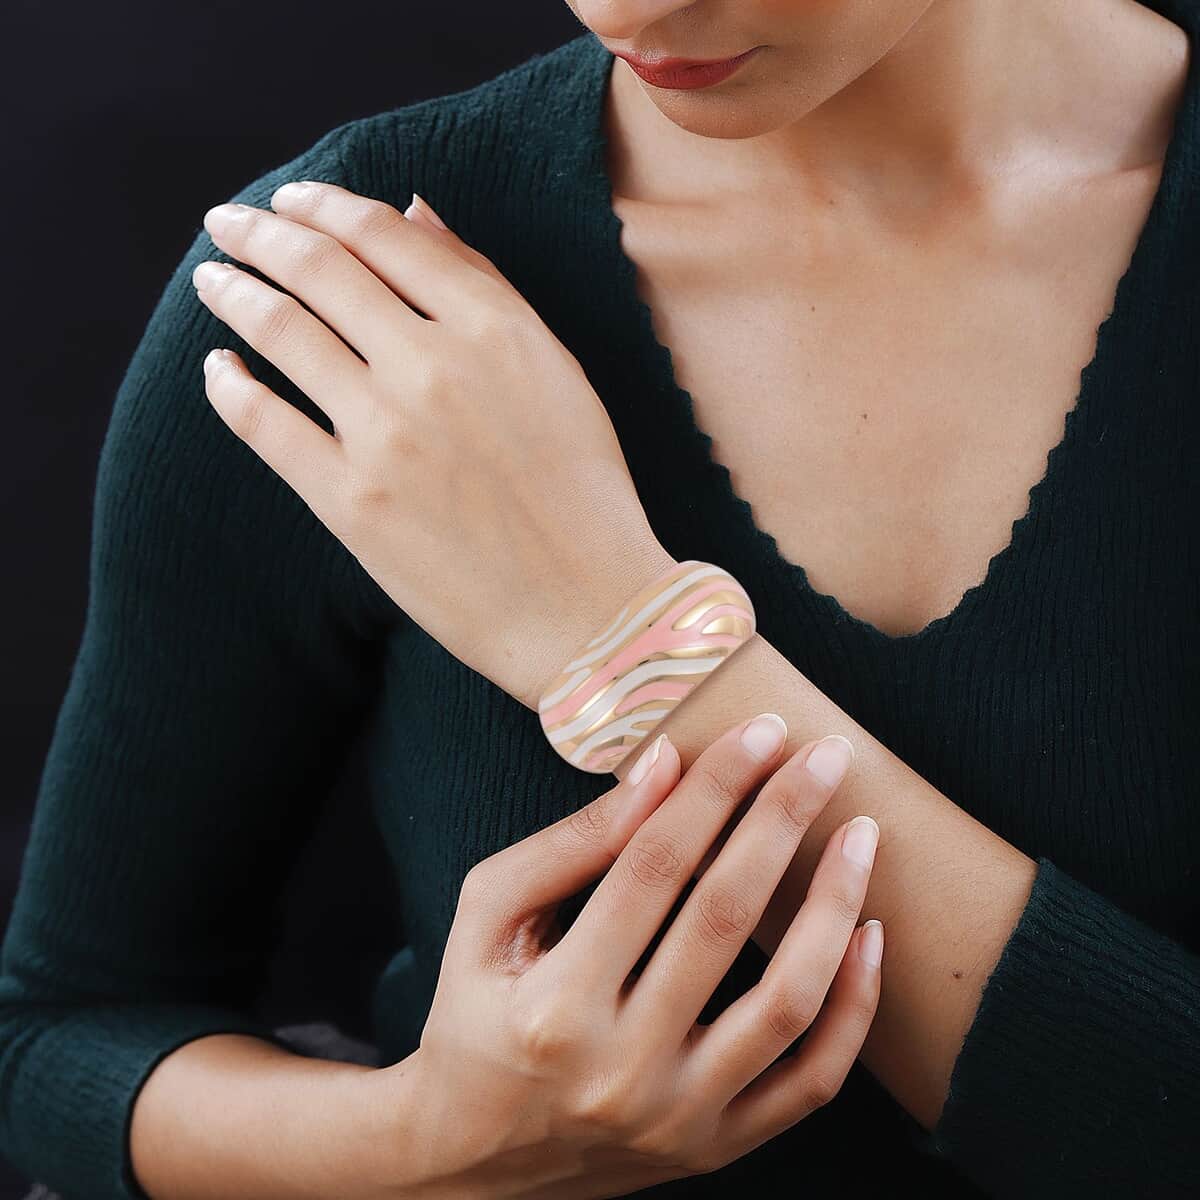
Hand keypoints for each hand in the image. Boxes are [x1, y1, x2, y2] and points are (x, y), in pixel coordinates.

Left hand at [193, 182, 675, 708]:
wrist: (585, 608)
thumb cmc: (585, 490)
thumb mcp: (556, 370)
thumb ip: (486, 286)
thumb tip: (414, 211)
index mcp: (494, 327)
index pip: (382, 235)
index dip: (322, 204)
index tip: (289, 200)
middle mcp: (433, 366)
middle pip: (319, 269)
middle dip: (258, 232)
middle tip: (226, 224)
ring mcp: (386, 434)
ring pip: (281, 332)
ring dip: (233, 293)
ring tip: (212, 280)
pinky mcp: (352, 501)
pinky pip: (264, 424)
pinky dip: (228, 385)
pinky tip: (219, 368)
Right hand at [376, 713, 882, 1197]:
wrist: (472, 1160)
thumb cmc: (476, 1014)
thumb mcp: (488, 916)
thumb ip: (572, 843)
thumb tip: (663, 766)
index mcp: (552, 1005)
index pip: (649, 867)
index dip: (711, 790)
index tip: (759, 730)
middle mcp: (618, 1069)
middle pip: (721, 919)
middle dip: (782, 820)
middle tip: (827, 755)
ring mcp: (677, 1119)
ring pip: (785, 1004)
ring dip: (833, 906)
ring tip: (863, 834)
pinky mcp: (716, 1147)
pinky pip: (811, 1082)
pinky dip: (853, 1009)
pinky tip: (867, 936)